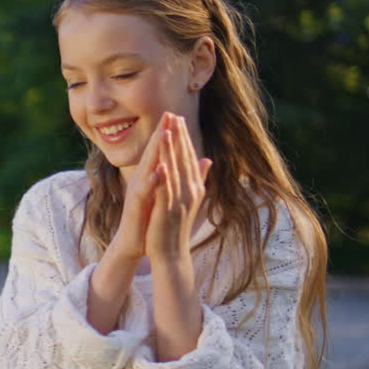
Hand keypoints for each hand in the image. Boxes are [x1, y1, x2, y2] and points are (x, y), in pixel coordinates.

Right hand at [110, 112, 175, 260]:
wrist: (133, 242)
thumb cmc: (147, 217)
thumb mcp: (161, 193)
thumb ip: (172, 176)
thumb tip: (188, 163)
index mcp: (149, 176)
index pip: (159, 151)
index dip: (167, 133)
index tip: (177, 114)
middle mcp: (140, 180)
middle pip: (151, 153)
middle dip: (161, 133)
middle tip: (169, 113)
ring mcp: (137, 192)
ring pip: (146, 168)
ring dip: (155, 151)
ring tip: (164, 134)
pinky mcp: (135, 206)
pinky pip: (143, 192)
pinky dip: (151, 181)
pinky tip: (159, 171)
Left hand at [146, 115, 211, 262]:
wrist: (172, 253)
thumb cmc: (176, 225)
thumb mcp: (190, 198)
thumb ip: (199, 178)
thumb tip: (208, 159)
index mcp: (193, 187)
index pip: (189, 157)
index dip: (184, 138)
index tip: (178, 119)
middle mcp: (190, 191)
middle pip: (184, 160)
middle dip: (178, 138)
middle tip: (174, 116)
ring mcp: (180, 201)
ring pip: (176, 172)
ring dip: (171, 151)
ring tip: (167, 131)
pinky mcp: (168, 211)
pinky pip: (166, 192)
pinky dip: (164, 178)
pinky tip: (161, 164)